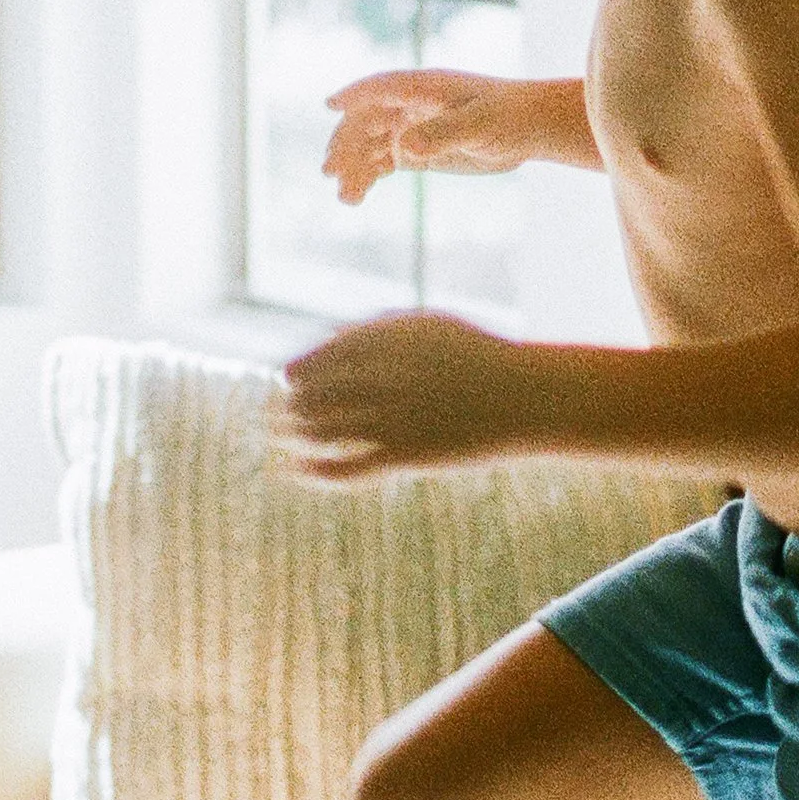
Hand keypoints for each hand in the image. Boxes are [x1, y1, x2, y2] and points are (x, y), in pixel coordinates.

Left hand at [277, 312, 524, 479]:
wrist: (526, 397)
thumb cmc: (477, 357)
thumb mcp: (430, 326)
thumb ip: (379, 330)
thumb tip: (332, 336)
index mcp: (384, 342)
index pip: (315, 360)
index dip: (296, 373)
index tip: (288, 382)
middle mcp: (381, 376)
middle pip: (311, 397)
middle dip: (286, 408)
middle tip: (272, 417)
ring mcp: (393, 416)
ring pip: (322, 431)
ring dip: (294, 436)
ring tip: (282, 440)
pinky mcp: (407, 453)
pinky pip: (348, 466)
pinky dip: (316, 471)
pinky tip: (295, 473)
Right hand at [322, 70, 536, 202]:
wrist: (529, 128)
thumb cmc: (508, 116)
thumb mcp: (478, 124)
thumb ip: (442, 134)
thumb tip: (403, 148)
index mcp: (423, 88)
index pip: (381, 87)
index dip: (354, 94)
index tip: (330, 105)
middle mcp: (410, 104)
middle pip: (366, 121)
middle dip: (346, 144)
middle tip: (331, 173)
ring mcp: (411, 127)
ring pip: (371, 146)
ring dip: (354, 168)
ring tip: (347, 199)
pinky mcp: (417, 149)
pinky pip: (382, 161)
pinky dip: (367, 176)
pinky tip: (355, 196)